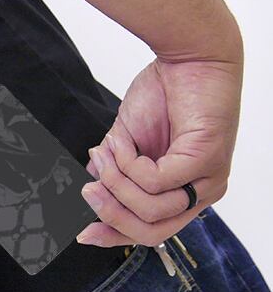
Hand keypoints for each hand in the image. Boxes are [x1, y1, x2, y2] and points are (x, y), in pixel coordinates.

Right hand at [77, 57, 242, 247]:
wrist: (188, 56)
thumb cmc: (163, 95)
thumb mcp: (126, 144)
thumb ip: (113, 172)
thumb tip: (90, 189)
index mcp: (183, 193)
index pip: (150, 232)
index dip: (114, 235)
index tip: (84, 233)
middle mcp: (201, 193)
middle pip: (151, 233)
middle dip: (112, 215)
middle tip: (88, 191)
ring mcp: (208, 180)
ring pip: (151, 209)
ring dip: (117, 182)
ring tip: (106, 153)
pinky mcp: (207, 160)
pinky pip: (155, 181)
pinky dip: (129, 163)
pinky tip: (123, 142)